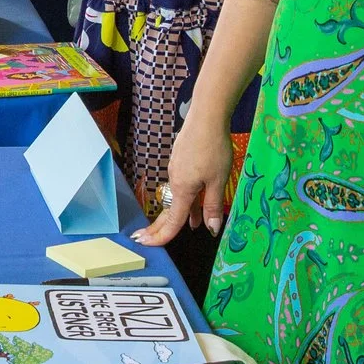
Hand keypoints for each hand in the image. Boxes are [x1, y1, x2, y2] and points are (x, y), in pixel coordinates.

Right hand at [136, 118, 234, 244]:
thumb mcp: (218, 180)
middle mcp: (175, 180)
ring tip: (192, 224)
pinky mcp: (180, 159)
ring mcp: (176, 169)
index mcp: (183, 189)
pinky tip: (198, 197)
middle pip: (167, 210)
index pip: (172, 220)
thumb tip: (211, 229)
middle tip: (144, 239)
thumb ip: (212, 205)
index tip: (148, 246)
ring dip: (183, 211)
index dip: (163, 236)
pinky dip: (187, 196)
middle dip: (158, 227)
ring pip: (178, 196)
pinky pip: (182, 184)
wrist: (206, 117)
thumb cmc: (213, 149)